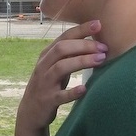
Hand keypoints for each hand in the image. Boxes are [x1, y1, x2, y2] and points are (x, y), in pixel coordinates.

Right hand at [14, 20, 107, 135]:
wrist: (30, 111)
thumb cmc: (49, 84)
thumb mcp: (56, 66)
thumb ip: (69, 54)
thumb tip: (94, 40)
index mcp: (47, 55)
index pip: (64, 37)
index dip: (81, 29)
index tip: (99, 24)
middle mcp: (43, 66)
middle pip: (62, 49)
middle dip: (84, 45)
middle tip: (104, 48)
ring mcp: (44, 83)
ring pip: (61, 67)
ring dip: (81, 61)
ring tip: (100, 60)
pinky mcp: (47, 100)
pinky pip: (60, 95)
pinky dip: (72, 92)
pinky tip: (84, 89)